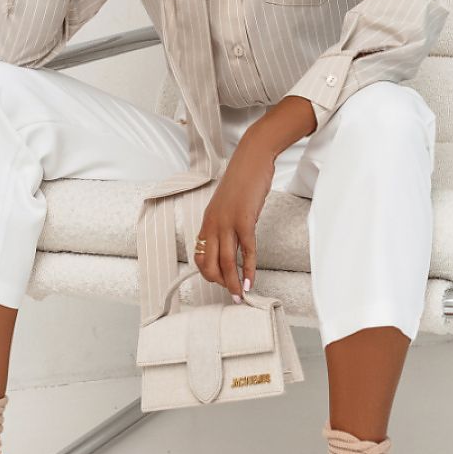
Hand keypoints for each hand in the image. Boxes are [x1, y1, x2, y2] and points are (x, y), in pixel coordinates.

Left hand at [193, 135, 275, 301]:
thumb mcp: (227, 205)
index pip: (199, 255)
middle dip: (220, 282)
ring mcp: (227, 222)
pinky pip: (246, 250)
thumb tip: (233, 242)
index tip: (221, 282)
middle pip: (210, 262)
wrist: (252, 158)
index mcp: (207, 220)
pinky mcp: (245, 219)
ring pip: (226, 260)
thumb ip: (226, 223)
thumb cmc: (243, 180)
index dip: (208, 273)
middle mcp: (213, 223)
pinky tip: (250, 280)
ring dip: (232, 282)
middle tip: (232, 293)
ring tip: (240, 295)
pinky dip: (248, 268)